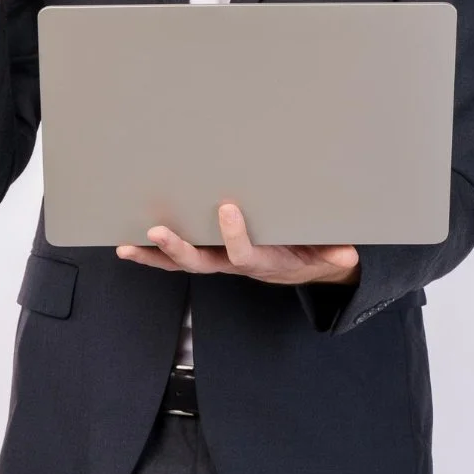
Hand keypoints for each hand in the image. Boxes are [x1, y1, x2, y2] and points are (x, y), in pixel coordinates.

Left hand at [116, 203, 360, 285]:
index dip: (235, 235)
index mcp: (262, 262)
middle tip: (159, 230)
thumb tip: (346, 253)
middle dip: (179, 249)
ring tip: (126, 246)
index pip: (244, 254)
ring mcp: (218, 261)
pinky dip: (152, 253)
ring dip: (154, 255)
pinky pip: (176, 257)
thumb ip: (334, 253)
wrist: (302, 266)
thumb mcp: (328, 253)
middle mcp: (234, 264)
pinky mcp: (208, 253)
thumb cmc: (311, 251)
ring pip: (182, 262)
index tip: (227, 208)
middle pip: (202, 263)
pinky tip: (128, 246)